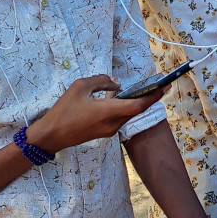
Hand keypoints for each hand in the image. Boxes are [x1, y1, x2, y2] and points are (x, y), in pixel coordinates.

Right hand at [27, 74, 157, 153]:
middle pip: (136, 110)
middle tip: (158, 84)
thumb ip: (101, 81)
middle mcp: (113, 124)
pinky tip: (117, 97)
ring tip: (139, 88)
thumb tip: (117, 84)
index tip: (165, 86)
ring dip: (134, 102)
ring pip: (127, 114)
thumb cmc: (64, 110)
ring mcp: (109, 131)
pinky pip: (119, 118)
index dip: (154, 96)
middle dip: (148, 97)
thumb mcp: (80, 87)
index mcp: (109, 112)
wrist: (50, 136)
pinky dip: (123, 108)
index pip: (139, 105)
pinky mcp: (104, 133)